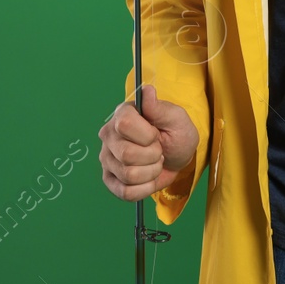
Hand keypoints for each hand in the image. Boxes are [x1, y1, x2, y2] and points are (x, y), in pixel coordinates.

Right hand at [98, 83, 197, 202]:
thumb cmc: (177, 133)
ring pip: (128, 175)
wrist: (178, 156)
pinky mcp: (109, 180)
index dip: (147, 134)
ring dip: (152, 172)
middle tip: (158, 149)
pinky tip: (149, 178)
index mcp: (123, 115)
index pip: (124, 124)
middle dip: (153, 155)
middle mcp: (109, 136)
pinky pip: (126, 192)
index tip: (156, 134)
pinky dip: (146, 188)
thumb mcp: (176, 118)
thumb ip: (159, 107)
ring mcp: (106, 159)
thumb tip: (147, 90)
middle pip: (126, 154)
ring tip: (154, 162)